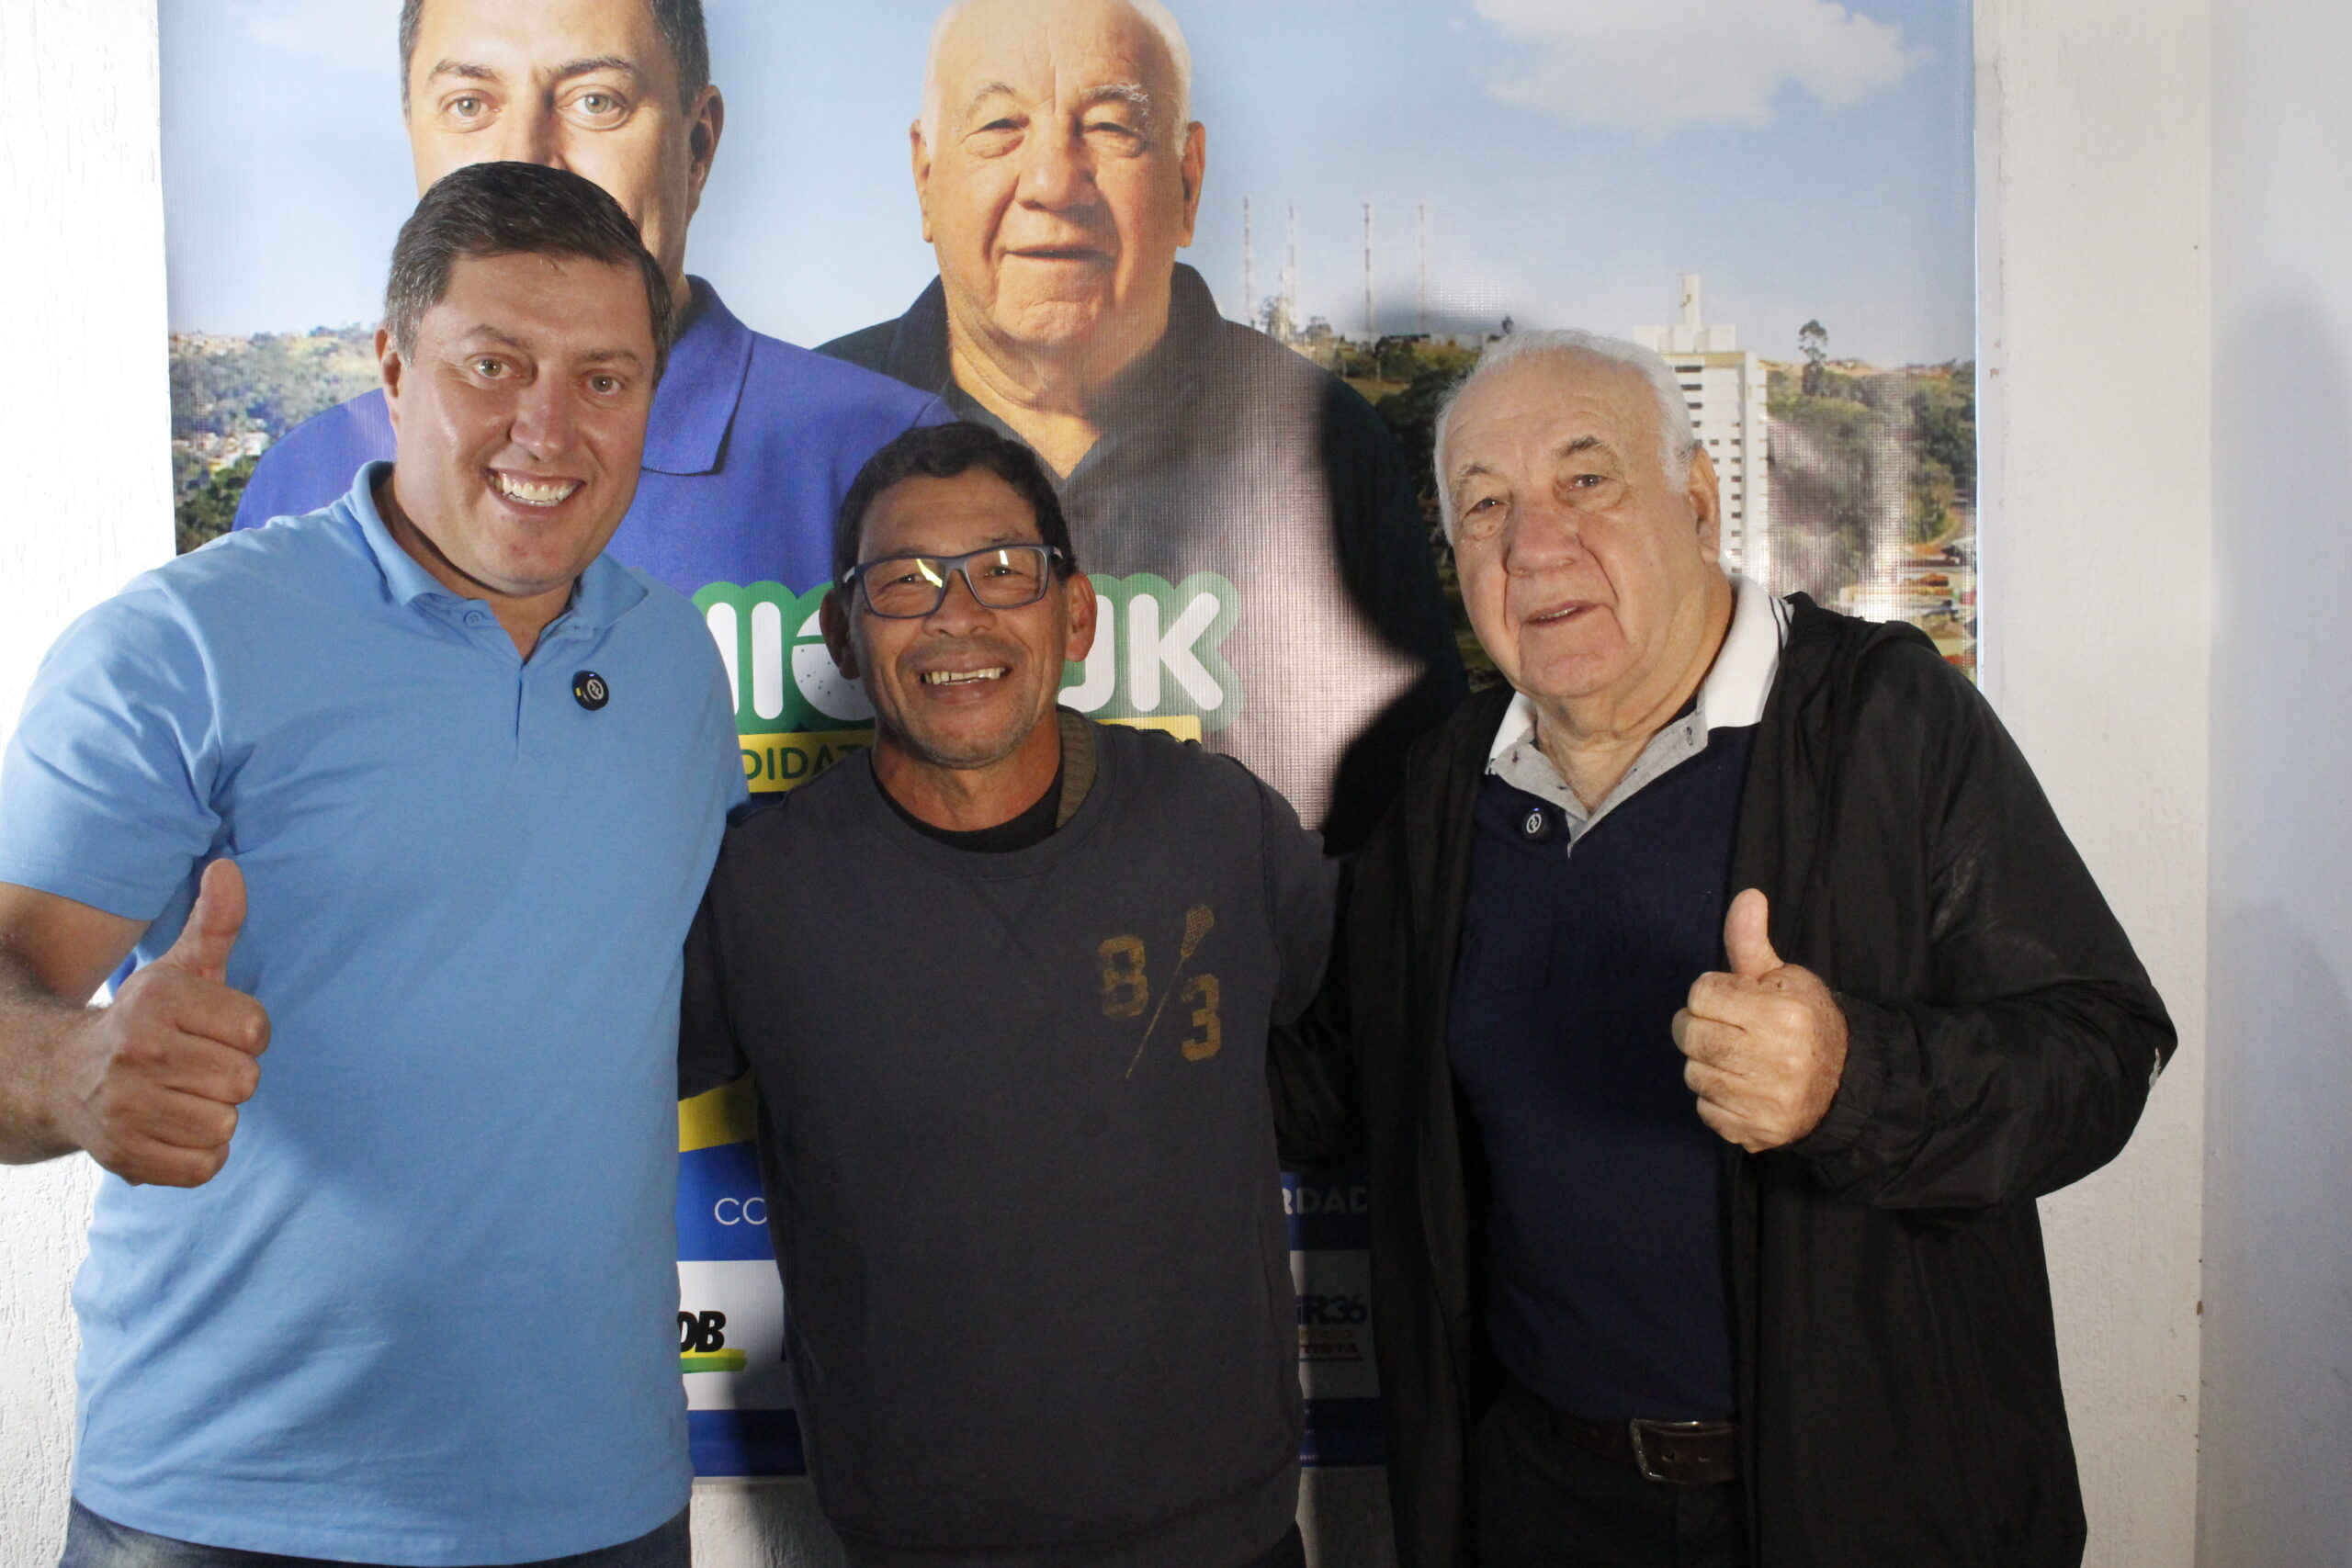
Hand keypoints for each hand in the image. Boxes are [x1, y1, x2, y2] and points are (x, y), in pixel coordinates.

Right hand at [51, 861, 269, 1185]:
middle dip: (230, 1077)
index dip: (246, 1036)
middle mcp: (137, 1050)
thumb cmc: (145, 1021)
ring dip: (214, 1116)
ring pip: (225, 1124)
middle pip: (244, 1080)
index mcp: (159, 1000)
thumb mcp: (180, 969)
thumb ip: (215, 922)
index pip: (256, 1030)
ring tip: (181, 1097)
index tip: (215, 1033)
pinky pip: (204, 1166)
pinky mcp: (124, 1154)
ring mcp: (126, 1105)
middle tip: (195, 1069)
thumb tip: (229, 868)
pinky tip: (172, 1129)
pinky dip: (198, 1155)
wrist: (60, 1077)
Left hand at [1671, 889, 1846, 1153]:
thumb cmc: (1806, 1020)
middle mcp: (1775, 1061)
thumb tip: (1747, 896)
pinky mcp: (1756, 1132)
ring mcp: (1765, 1101)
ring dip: (1706, 1063)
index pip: (1701, 994)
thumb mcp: (1784, 976)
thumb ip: (1751, 942)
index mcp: (1782, 1015)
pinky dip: (1715, 1098)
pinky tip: (1742, 1087)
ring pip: (1693, 1073)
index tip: (1733, 1000)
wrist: (1845, 1083)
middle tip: (1723, 1027)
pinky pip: (1705, 1109)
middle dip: (1698, 1026)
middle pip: (1689, 1035)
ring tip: (1737, 1058)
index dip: (1712, 993)